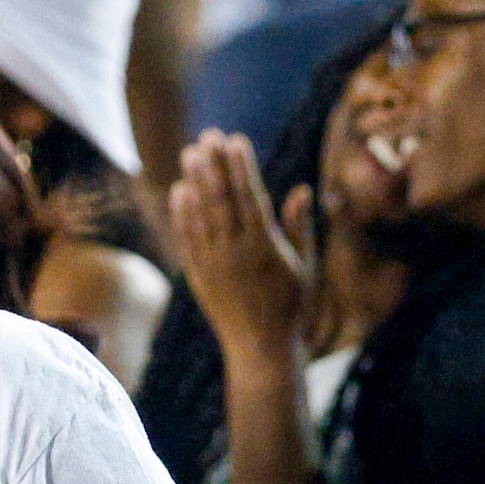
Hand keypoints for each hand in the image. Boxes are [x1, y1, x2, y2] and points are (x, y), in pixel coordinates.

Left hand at [168, 131, 312, 354]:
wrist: (261, 348)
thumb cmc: (292, 307)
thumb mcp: (305, 267)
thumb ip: (300, 227)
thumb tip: (300, 189)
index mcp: (265, 246)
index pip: (250, 196)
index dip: (242, 166)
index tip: (236, 139)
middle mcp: (235, 251)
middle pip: (221, 199)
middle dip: (214, 164)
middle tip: (208, 135)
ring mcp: (212, 262)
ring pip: (200, 214)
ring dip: (194, 181)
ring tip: (190, 153)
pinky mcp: (197, 275)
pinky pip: (186, 239)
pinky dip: (181, 214)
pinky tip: (178, 191)